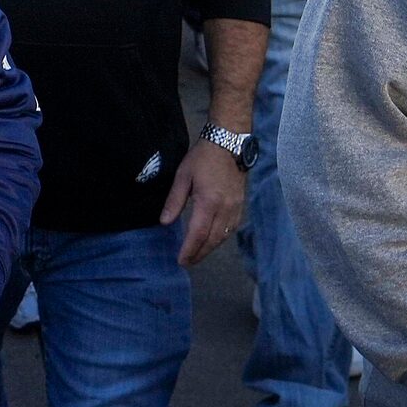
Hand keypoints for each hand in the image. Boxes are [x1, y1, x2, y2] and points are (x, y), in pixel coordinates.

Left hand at [163, 139, 246, 266]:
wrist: (229, 143)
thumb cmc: (202, 158)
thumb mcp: (183, 176)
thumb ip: (174, 201)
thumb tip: (164, 222)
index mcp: (208, 202)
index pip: (198, 234)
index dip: (189, 250)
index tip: (181, 260)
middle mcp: (225, 209)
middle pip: (212, 240)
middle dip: (199, 254)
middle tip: (187, 262)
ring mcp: (236, 208)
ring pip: (223, 236)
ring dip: (210, 248)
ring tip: (198, 254)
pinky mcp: (241, 205)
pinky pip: (232, 229)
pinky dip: (221, 238)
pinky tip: (213, 240)